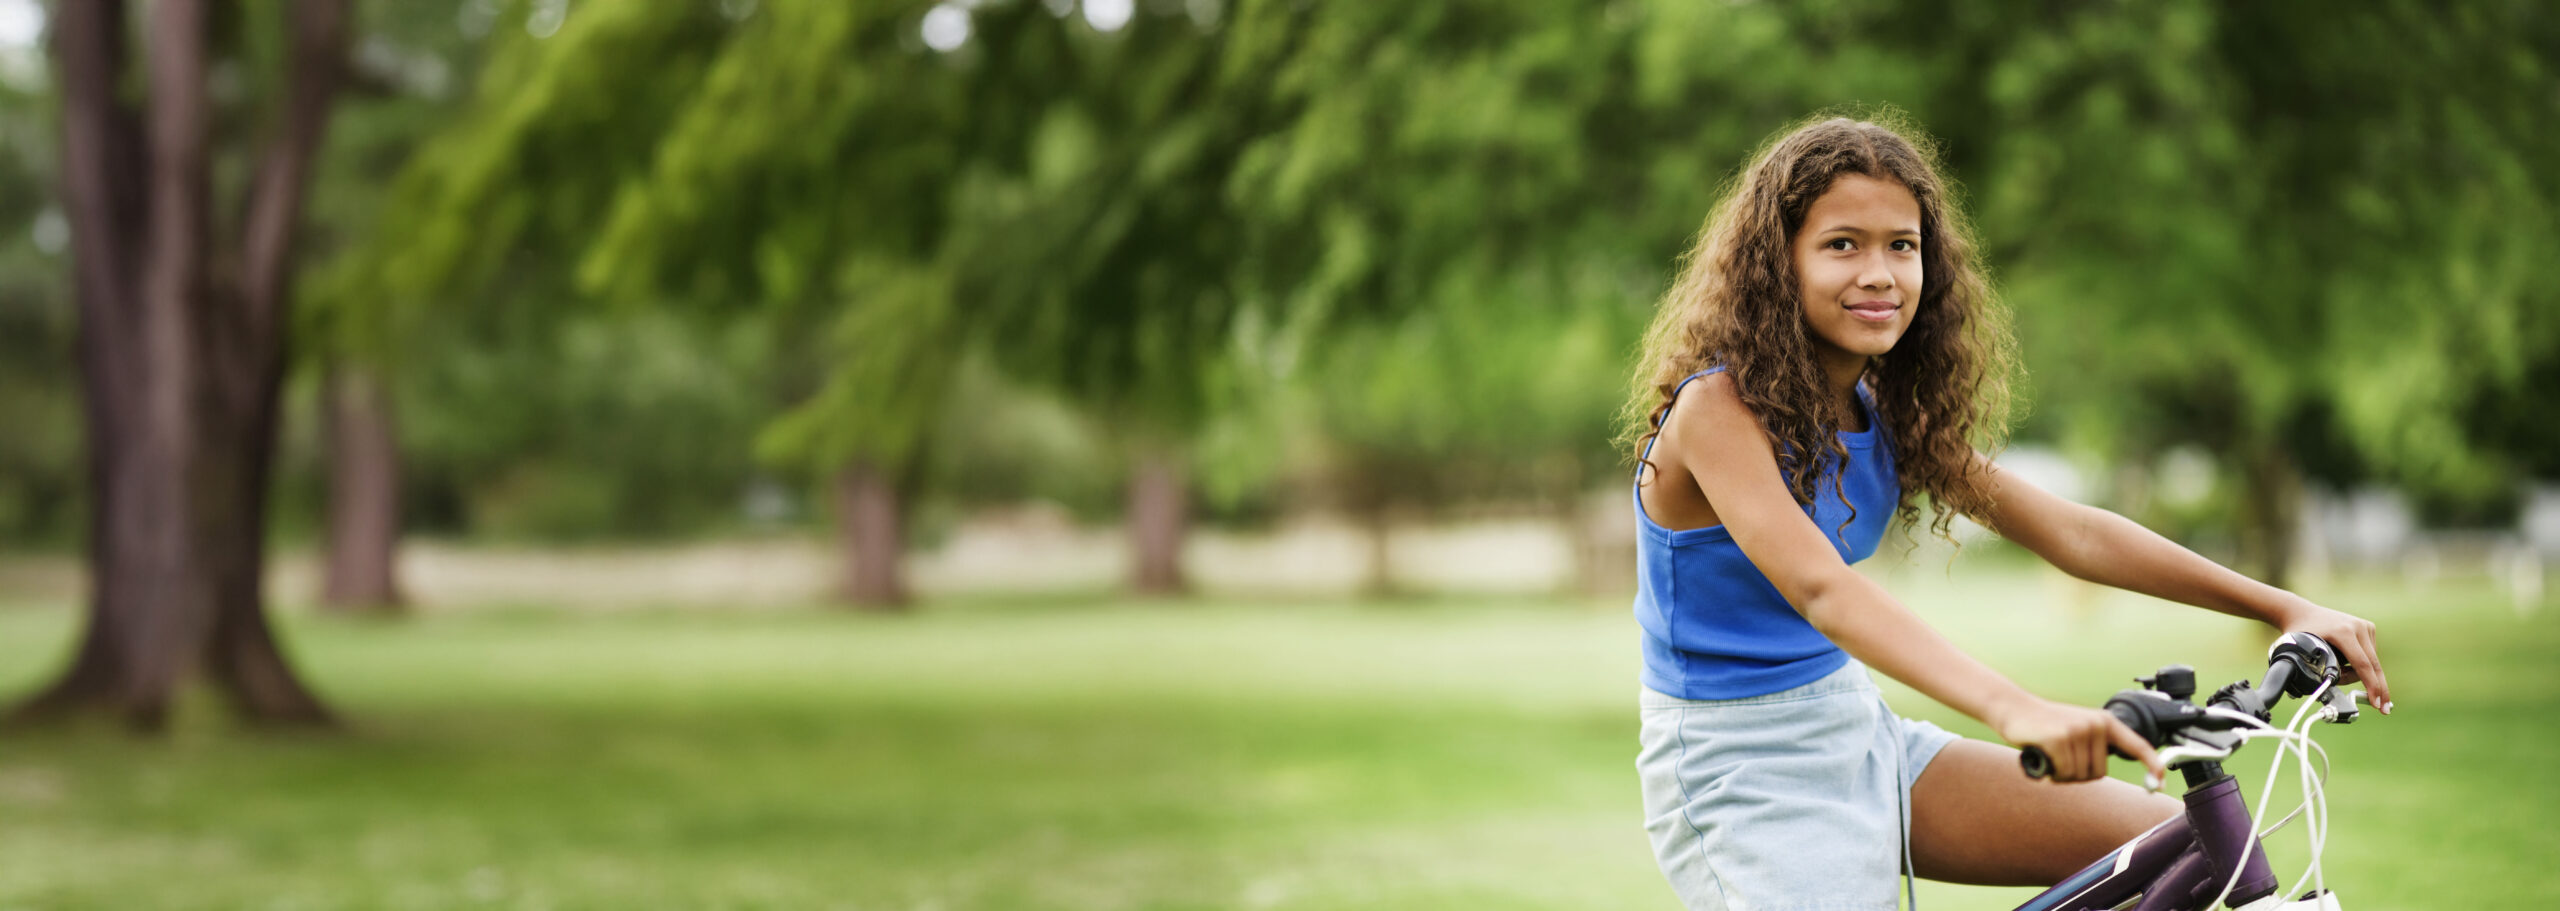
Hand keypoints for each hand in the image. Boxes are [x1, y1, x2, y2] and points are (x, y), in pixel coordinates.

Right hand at [1997, 697, 2164, 784]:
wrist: (2013, 709)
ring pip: (2079, 775)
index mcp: (2105, 722)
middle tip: (2061, 759)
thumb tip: (2101, 772)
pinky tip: (2043, 757)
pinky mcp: (2059, 739)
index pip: (2137, 745)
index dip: (2152, 764)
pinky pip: (2063, 772)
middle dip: (2078, 774)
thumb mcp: (2077, 729)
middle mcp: (2095, 724)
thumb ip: (2094, 746)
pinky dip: (2052, 772)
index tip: (2160, 782)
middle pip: (2098, 772)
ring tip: (2051, 755)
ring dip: (2062, 774)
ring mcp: (2078, 730)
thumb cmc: (2045, 726)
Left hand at [2271, 597, 2391, 713]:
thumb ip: (2311, 673)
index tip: (2376, 702)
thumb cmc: (2298, 634)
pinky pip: (2369, 654)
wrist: (2300, 613)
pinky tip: (2343, 660)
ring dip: (2359, 675)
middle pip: (2373, 665)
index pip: (2362, 665)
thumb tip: (2326, 692)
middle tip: (2383, 708)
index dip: (2370, 686)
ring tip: (2337, 671)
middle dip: (2378, 689)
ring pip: (2371, 662)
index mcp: (2343, 632)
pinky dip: (2360, 664)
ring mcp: (2364, 626)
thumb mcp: (2300, 653)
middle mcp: (2357, 627)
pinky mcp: (2368, 627)